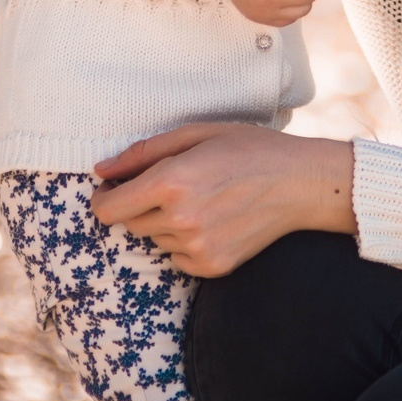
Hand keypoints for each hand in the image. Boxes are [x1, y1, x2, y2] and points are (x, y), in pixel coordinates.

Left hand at [89, 124, 355, 275]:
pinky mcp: (213, 266)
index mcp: (171, 182)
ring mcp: (197, 248)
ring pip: (155, 239)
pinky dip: (184, 243)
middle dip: (139, 205)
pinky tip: (211, 221)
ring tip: (199, 199)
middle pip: (130, 223)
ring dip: (164, 222)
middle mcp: (180, 220)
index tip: (112, 189)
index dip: (104, 199)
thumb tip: (101, 171)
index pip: (108, 209)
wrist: (300, 183)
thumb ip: (142, 153)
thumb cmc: (248, 148)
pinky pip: (176, 258)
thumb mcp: (196, 134)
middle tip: (169, 186)